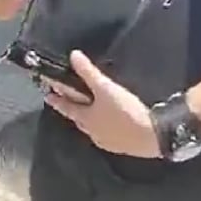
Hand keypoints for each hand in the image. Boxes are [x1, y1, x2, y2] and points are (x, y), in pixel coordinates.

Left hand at [41, 51, 160, 158]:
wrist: (152, 137)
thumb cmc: (124, 112)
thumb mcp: (105, 88)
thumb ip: (88, 72)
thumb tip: (72, 55)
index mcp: (85, 118)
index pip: (66, 107)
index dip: (57, 99)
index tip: (47, 95)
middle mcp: (92, 132)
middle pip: (78, 118)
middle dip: (72, 108)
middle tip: (67, 100)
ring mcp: (107, 140)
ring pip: (92, 127)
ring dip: (88, 117)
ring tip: (89, 108)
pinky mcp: (122, 145)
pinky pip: (107, 132)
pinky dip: (104, 124)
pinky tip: (111, 120)